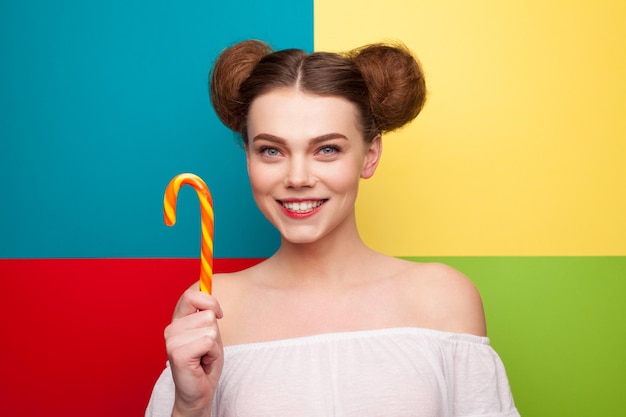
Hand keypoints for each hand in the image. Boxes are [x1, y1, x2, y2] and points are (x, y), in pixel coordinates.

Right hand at [165, 287, 223, 416]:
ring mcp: (172, 341)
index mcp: (177, 320)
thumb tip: (207, 283)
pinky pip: (209, 342)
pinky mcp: (178, 354)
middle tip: (206, 349)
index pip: (191, 295)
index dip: (210, 301)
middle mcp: (171, 328)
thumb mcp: (209, 332)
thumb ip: (207, 312)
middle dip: (215, 332)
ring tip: (204, 356)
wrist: (198, 391)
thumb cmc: (205, 361)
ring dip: (214, 345)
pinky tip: (203, 363)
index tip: (218, 315)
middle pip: (207, 314)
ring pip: (210, 329)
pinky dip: (213, 354)